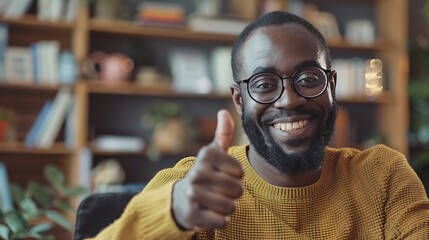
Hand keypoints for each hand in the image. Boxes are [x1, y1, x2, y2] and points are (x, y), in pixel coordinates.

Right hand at [172, 109, 243, 229]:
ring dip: (228, 207)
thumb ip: (223, 134)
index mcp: (206, 156)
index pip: (240, 171)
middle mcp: (198, 173)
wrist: (181, 199)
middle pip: (238, 189)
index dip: (237, 176)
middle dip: (234, 193)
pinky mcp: (194, 214)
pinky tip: (210, 212)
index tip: (224, 174)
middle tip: (220, 190)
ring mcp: (194, 194)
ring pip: (231, 206)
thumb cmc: (205, 174)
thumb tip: (225, 112)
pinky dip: (221, 220)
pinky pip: (222, 221)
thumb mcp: (213, 154)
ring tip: (216, 200)